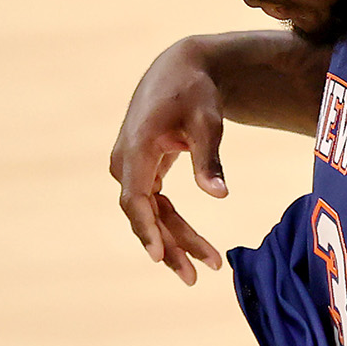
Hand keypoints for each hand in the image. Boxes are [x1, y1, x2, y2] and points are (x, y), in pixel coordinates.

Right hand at [108, 40, 228, 284]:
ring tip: (206, 267)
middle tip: (196, 277)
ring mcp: (132, 167)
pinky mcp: (143, 170)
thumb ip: (210, 158)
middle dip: (170, 246)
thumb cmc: (196, 92)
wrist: (181, 68)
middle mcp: (126, 161)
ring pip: (151, 214)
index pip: (136, 198)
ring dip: (175, 241)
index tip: (159, 256)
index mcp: (136, 147)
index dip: (146, 229)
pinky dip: (173, 226)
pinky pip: (155, 205)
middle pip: (144, 214)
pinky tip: (196, 247)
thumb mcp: (208, 122)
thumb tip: (220, 195)